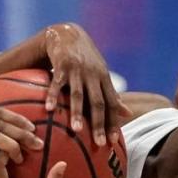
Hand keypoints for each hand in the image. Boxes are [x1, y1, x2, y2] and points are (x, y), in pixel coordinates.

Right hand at [43, 23, 131, 145]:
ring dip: (77, 113)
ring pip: (78, 95)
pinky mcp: (62, 65)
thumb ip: (112, 94)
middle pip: (98, 102)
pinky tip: (49, 109)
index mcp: (104, 78)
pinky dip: (53, 96)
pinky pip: (57, 83)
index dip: (113, 122)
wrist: (67, 34)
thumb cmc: (85, 58)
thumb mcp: (101, 74)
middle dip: (99, 124)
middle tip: (100, 143)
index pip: (111, 104)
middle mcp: (93, 75)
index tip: (114, 141)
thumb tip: (127, 113)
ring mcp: (77, 70)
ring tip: (76, 130)